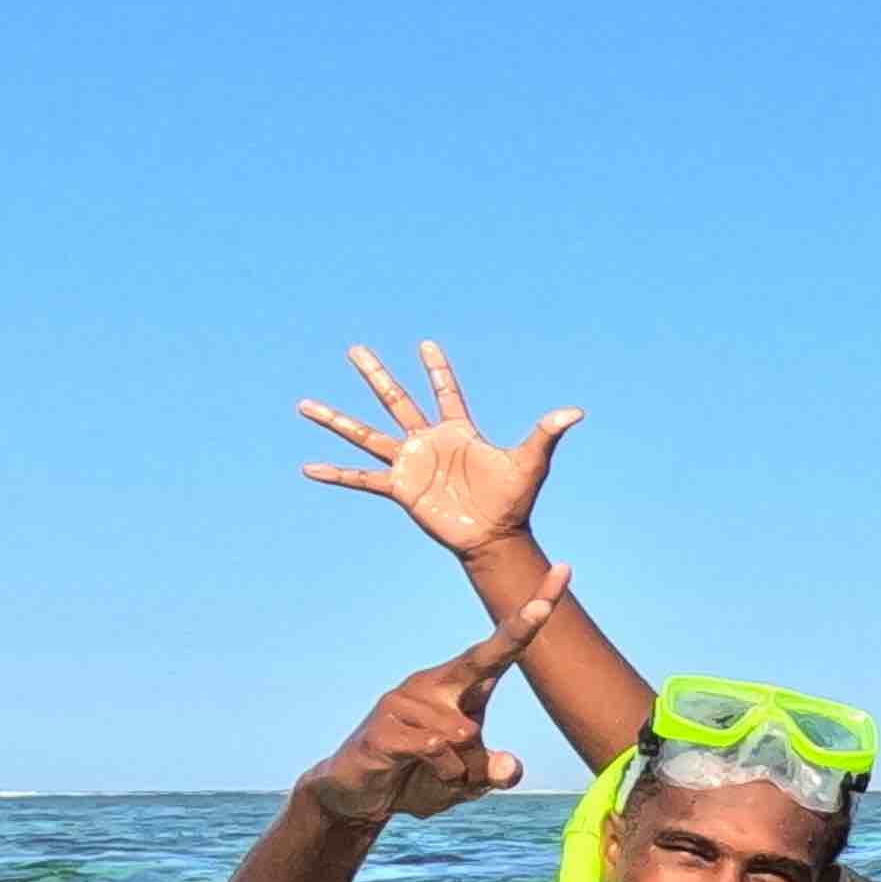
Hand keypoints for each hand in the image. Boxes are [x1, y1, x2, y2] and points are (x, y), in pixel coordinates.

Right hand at [298, 340, 580, 558]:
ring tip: (305, 404)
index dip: (438, 369)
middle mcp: (428, 442)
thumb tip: (575, 412)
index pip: (446, 391)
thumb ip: (547, 433)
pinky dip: (336, 474)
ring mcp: (410, 464)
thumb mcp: (531, 461)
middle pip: (395, 399)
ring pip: (366, 434)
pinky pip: (362, 479)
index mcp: (458, 430)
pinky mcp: (400, 489)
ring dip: (337, 420)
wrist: (495, 537)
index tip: (426, 344)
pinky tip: (309, 468)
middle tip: (355, 349)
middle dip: (375, 374)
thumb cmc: (515, 500)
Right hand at [307, 576, 567, 826]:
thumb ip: (494, 773)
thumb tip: (508, 766)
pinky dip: (443, 775)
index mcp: (463, 686)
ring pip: (465, 735)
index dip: (532, 613)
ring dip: (463, 771)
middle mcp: (436, 682)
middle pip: (484, 656)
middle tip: (549, 600)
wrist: (358, 793)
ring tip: (439, 775)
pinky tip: (416, 771)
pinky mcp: (383, 724)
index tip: (563, 571)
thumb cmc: (422, 776)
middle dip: (520, 628)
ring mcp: (406, 698)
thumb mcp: (469, 780)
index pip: (504, 646)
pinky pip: (435, 749)